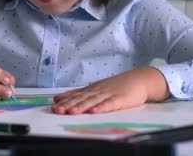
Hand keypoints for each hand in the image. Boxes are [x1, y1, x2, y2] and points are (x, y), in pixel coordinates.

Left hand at [51, 67, 169, 113]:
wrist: (138, 80)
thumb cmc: (116, 86)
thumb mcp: (95, 89)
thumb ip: (77, 94)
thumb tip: (58, 98)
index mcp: (91, 89)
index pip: (76, 96)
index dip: (65, 101)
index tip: (54, 106)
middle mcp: (98, 91)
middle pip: (82, 99)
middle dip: (69, 105)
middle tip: (58, 110)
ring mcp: (109, 94)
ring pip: (93, 101)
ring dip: (82, 106)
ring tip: (72, 112)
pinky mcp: (120, 99)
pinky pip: (110, 104)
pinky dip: (102, 108)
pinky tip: (95, 112)